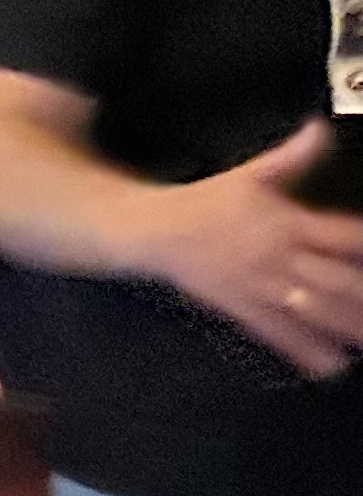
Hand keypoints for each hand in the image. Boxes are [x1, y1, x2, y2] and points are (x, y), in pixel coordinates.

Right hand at [138, 119, 362, 377]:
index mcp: (285, 222)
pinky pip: (279, 335)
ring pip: (315, 312)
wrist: (152, 230)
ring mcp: (260, 287)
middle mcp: (278, 257)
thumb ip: (292, 156)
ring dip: (349, 328)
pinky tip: (333, 367)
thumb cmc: (204, 201)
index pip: (342, 236)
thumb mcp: (248, 176)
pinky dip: (307, 352)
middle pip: (337, 281)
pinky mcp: (242, 309)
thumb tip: (322, 128)